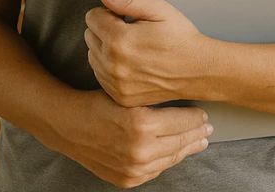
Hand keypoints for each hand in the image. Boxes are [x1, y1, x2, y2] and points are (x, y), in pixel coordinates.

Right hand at [50, 90, 211, 188]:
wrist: (67, 125)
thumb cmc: (95, 103)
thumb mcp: (127, 95)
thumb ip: (154, 101)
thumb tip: (183, 104)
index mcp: (141, 123)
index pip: (183, 121)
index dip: (196, 117)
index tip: (204, 114)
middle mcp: (140, 150)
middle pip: (181, 142)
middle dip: (196, 134)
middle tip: (207, 128)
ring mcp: (134, 168)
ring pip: (171, 159)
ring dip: (186, 149)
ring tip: (196, 142)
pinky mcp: (127, 179)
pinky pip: (156, 170)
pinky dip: (167, 160)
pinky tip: (174, 152)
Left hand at [85, 0, 209, 107]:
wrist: (200, 71)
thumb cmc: (181, 39)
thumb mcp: (158, 9)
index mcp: (119, 40)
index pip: (92, 17)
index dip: (109, 12)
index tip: (125, 18)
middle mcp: (114, 64)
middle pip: (89, 36)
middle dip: (105, 30)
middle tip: (130, 32)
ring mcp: (117, 84)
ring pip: (92, 56)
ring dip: (105, 49)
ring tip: (132, 48)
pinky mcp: (121, 97)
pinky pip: (101, 76)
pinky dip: (110, 68)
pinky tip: (130, 64)